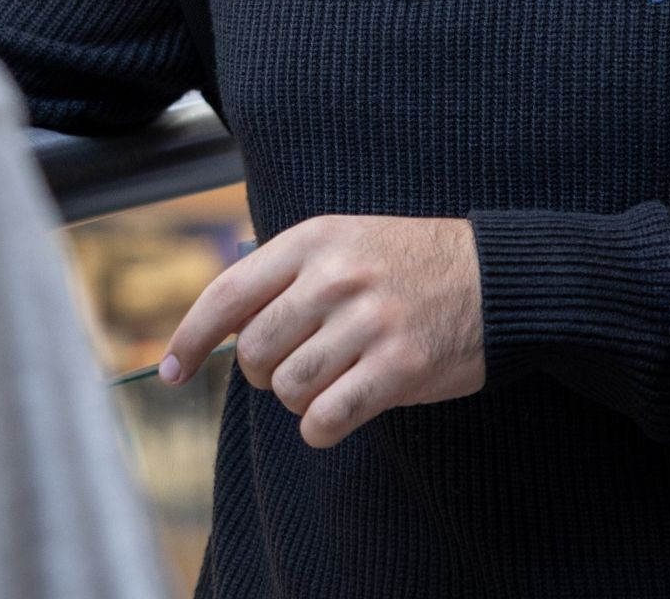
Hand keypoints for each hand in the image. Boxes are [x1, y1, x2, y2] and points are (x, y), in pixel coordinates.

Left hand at [161, 214, 483, 448]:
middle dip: (263, 373)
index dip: (189, 338)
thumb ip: (286, 274)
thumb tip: (221, 326)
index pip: (228, 294)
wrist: (497, 280)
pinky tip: (335, 416)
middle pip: (254, 351)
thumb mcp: (345, 241)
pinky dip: (320, 428)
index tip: (172, 370)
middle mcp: (335, 278)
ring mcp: (368, 323)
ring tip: (329, 382)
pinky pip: (327, 418)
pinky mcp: (399, 367)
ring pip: (288, 389)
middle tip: (292, 368)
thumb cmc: (409, 265)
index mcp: (313, 240)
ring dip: (298, 400)